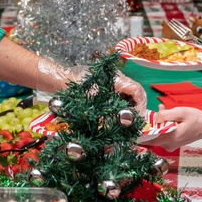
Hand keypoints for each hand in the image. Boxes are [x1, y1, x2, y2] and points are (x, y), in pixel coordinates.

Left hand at [32, 58, 147, 114]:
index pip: (138, 90)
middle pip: (136, 93)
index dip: (141, 105)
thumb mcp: (95, 101)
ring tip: (127, 121)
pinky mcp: (108, 86)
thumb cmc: (76, 89)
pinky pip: (120, 96)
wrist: (61, 81)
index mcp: (117, 78)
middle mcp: (118, 78)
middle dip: (137, 108)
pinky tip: (117, 116)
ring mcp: (113, 81)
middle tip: (134, 123)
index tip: (138, 119)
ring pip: (129, 95)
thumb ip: (112, 109)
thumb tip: (125, 121)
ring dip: (130, 107)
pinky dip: (122, 106)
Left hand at [145, 106, 201, 149]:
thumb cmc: (195, 119)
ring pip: (157, 135)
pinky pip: (163, 135)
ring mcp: (171, 145)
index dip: (141, 133)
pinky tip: (166, 115)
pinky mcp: (173, 143)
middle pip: (151, 137)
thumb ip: (166, 115)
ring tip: (162, 111)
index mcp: (169, 138)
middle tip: (152, 113)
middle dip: (149, 125)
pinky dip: (162, 126)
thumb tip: (155, 117)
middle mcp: (168, 144)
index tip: (136, 125)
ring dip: (157, 124)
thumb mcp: (180, 112)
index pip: (149, 140)